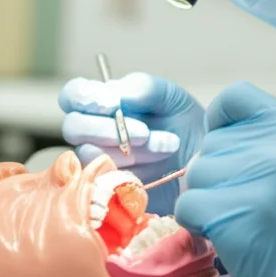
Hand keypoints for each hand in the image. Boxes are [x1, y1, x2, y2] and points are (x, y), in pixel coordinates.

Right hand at [59, 73, 204, 215]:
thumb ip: (144, 87)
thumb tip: (120, 94)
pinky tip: (157, 171)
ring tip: (166, 147)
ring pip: (91, 155)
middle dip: (108, 129)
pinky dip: (132, 175)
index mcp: (102, 102)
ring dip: (132, 151)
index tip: (112, 104)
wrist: (203, 159)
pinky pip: (103, 183)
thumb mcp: (169, 97)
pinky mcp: (108, 189)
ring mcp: (98, 162)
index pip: (73, 94)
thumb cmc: (181, 124)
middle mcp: (93, 132)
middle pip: (73, 127)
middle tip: (144, 132)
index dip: (84, 97)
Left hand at [175, 82, 275, 276]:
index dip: (221, 123)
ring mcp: (257, 186)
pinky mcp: (236, 221)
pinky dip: (196, 224)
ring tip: (237, 222)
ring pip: (195, 176)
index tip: (227, 150)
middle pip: (210, 145)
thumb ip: (269, 147)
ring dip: (205, 201)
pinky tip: (222, 237)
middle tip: (240, 205)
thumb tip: (217, 141)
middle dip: (215, 176)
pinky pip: (188, 206)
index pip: (236, 97)